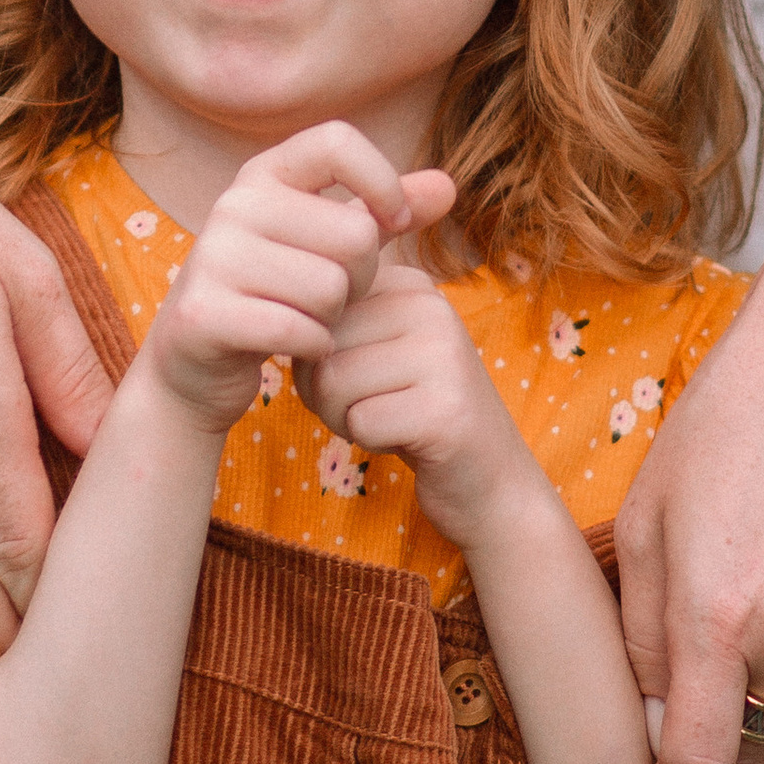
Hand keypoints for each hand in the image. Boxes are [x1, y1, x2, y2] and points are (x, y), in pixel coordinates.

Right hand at [144, 122, 437, 433]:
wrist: (194, 364)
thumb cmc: (277, 294)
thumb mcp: (329, 245)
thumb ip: (384, 213)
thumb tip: (449, 186)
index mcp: (263, 174)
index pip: (337, 141)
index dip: (381, 180)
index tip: (394, 222)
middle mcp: (233, 204)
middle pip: (354, 235)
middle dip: (358, 279)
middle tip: (329, 297)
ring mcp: (214, 256)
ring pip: (331, 289)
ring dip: (333, 319)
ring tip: (305, 319)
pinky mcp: (205, 312)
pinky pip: (301, 330)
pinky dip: (315, 348)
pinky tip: (296, 347)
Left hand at [293, 219, 517, 546]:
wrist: (490, 481)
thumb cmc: (412, 412)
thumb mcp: (375, 349)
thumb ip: (333, 320)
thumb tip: (273, 313)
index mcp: (408, 282)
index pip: (315, 310)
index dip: (317, 358)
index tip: (361, 376)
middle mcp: (430, 305)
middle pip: (319, 348)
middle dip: (325, 392)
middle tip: (372, 407)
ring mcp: (443, 354)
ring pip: (332, 384)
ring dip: (345, 419)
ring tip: (388, 420)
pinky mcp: (446, 408)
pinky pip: (361, 422)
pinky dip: (371, 442)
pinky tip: (408, 439)